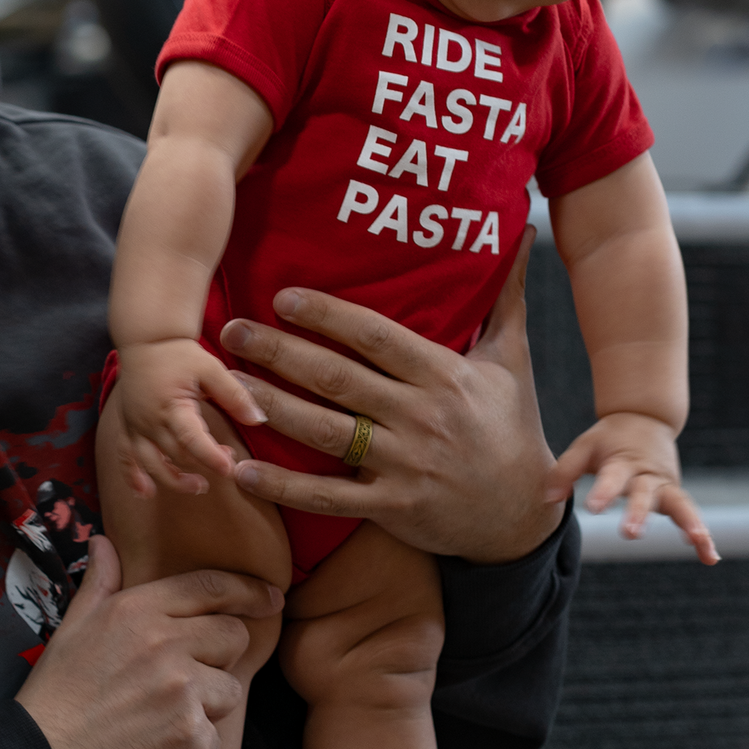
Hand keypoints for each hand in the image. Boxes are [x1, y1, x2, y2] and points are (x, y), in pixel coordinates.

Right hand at [16, 535, 282, 748]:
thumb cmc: (55, 694)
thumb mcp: (72, 627)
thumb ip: (99, 583)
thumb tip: (104, 543)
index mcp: (137, 610)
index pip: (210, 587)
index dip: (248, 590)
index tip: (270, 597)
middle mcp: (165, 643)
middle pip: (234, 636)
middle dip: (219, 657)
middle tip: (185, 678)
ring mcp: (181, 690)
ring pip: (230, 690)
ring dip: (207, 707)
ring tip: (163, 717)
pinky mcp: (188, 735)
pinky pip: (213, 738)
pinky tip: (155, 748)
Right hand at [114, 337, 267, 497]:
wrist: (146, 340)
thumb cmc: (180, 354)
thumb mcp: (211, 368)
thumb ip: (234, 394)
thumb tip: (259, 419)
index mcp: (172, 405)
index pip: (192, 439)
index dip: (210, 457)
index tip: (229, 470)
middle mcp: (150, 420)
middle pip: (176, 455)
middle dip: (202, 465)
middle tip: (228, 464)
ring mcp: (135, 426)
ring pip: (151, 463)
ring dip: (172, 480)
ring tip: (198, 488)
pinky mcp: (127, 427)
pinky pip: (125, 457)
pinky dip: (133, 477)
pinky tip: (144, 494)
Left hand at [220, 230, 559, 564]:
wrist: (522, 514)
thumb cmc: (512, 427)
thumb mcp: (513, 360)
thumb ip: (508, 297)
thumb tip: (522, 233)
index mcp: (445, 375)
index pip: (377, 337)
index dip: (328, 315)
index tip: (283, 297)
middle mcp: (422, 417)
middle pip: (339, 378)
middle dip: (280, 352)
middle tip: (230, 331)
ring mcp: (405, 465)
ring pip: (326, 431)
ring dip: (272, 406)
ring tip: (226, 385)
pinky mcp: (391, 507)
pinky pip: (328, 496)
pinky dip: (283, 486)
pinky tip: (241, 471)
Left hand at [548, 412, 717, 563]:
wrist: (645, 419)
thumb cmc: (609, 439)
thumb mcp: (584, 447)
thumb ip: (565, 472)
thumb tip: (548, 500)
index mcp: (622, 462)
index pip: (612, 478)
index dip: (604, 492)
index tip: (594, 508)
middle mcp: (647, 475)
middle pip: (645, 494)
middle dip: (639, 513)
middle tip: (631, 533)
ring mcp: (665, 486)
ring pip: (679, 504)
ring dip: (688, 522)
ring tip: (696, 540)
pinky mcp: (674, 495)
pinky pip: (690, 515)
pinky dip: (703, 536)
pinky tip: (710, 558)